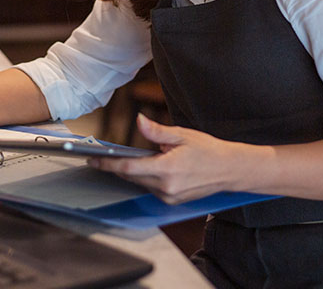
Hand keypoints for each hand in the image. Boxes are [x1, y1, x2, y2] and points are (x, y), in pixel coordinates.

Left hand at [88, 114, 241, 203]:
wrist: (230, 170)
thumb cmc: (208, 150)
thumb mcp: (182, 135)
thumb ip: (157, 131)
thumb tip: (139, 120)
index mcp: (168, 169)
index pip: (129, 168)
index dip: (108, 164)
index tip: (93, 159)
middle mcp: (166, 187)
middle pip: (131, 177)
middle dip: (116, 167)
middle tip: (102, 156)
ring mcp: (169, 197)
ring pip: (140, 183)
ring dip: (131, 172)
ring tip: (122, 159)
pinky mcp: (172, 201)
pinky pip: (150, 189)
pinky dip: (144, 178)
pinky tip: (145, 167)